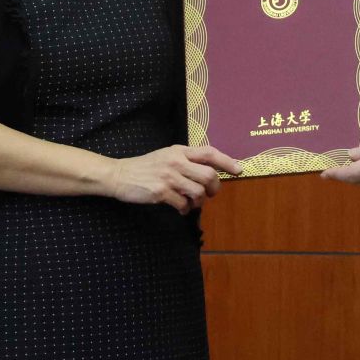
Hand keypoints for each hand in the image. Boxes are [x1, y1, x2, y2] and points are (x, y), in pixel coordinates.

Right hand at [104, 144, 241, 213]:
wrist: (120, 175)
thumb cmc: (146, 166)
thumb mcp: (167, 156)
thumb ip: (186, 160)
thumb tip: (210, 173)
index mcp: (179, 150)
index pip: (209, 153)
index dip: (227, 161)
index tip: (239, 170)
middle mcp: (176, 161)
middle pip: (209, 175)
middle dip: (214, 188)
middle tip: (209, 194)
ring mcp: (168, 177)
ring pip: (198, 192)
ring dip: (198, 201)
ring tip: (191, 202)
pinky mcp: (160, 192)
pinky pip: (183, 204)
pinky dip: (185, 209)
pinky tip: (180, 207)